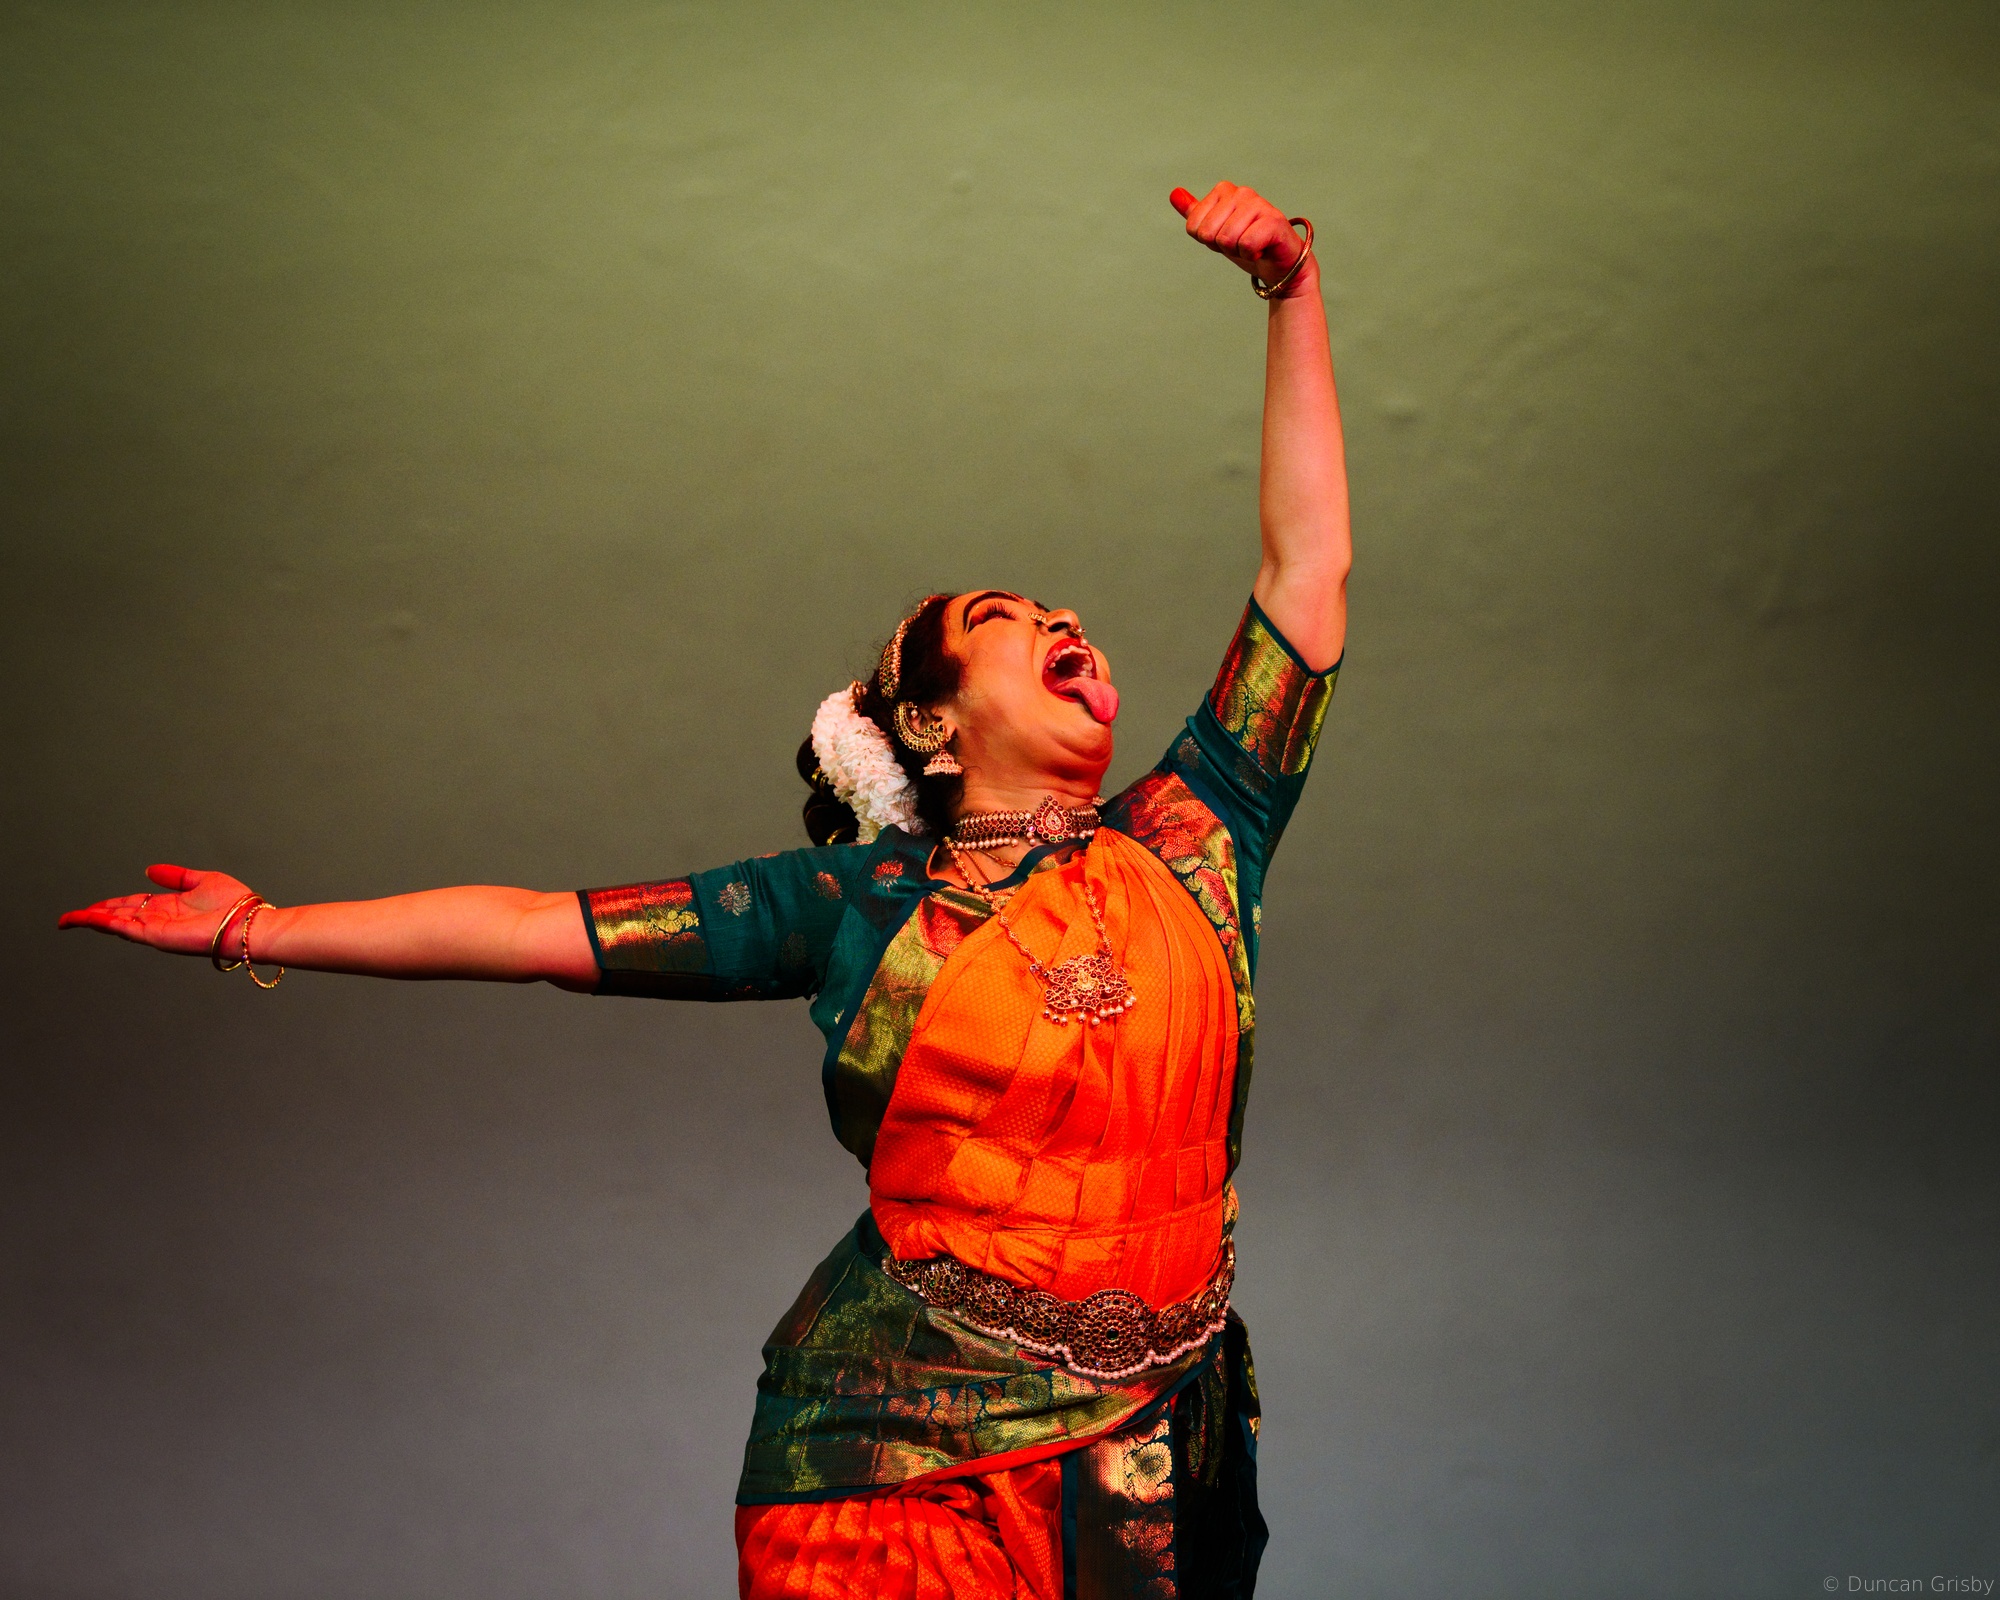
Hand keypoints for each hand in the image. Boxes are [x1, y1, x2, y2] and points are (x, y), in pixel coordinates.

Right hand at [59, 863, 259, 956]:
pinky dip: (107, 924)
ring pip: (117, 925)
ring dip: (93, 921)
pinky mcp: (158, 936)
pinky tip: (91, 919)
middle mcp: (160, 920)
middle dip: (93, 916)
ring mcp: (157, 930)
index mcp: (169, 907)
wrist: (248, 922)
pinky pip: (127, 928)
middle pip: (119, 917)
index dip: (110, 905)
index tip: (91, 907)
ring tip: (69, 919)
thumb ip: (175, 876)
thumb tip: (150, 869)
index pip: (132, 906)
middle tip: (69, 918)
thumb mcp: (201, 880)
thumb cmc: (234, 905)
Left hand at [1170, 182, 1310, 292]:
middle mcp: (1241, 192)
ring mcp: (1259, 204)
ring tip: (1252, 246)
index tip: (1227, 238)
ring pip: (1226, 239)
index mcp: (1224, 191)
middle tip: (1241, 244)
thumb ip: (1195, 213)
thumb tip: (1174, 193)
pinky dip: (1251, 254)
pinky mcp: (1274, 221)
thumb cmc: (1249, 246)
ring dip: (1237, 252)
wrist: (1280, 264)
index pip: (1193, 226)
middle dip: (1222, 247)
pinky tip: (1262, 249)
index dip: (1208, 241)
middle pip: (1207, 233)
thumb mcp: (1215, 230)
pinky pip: (1246, 244)